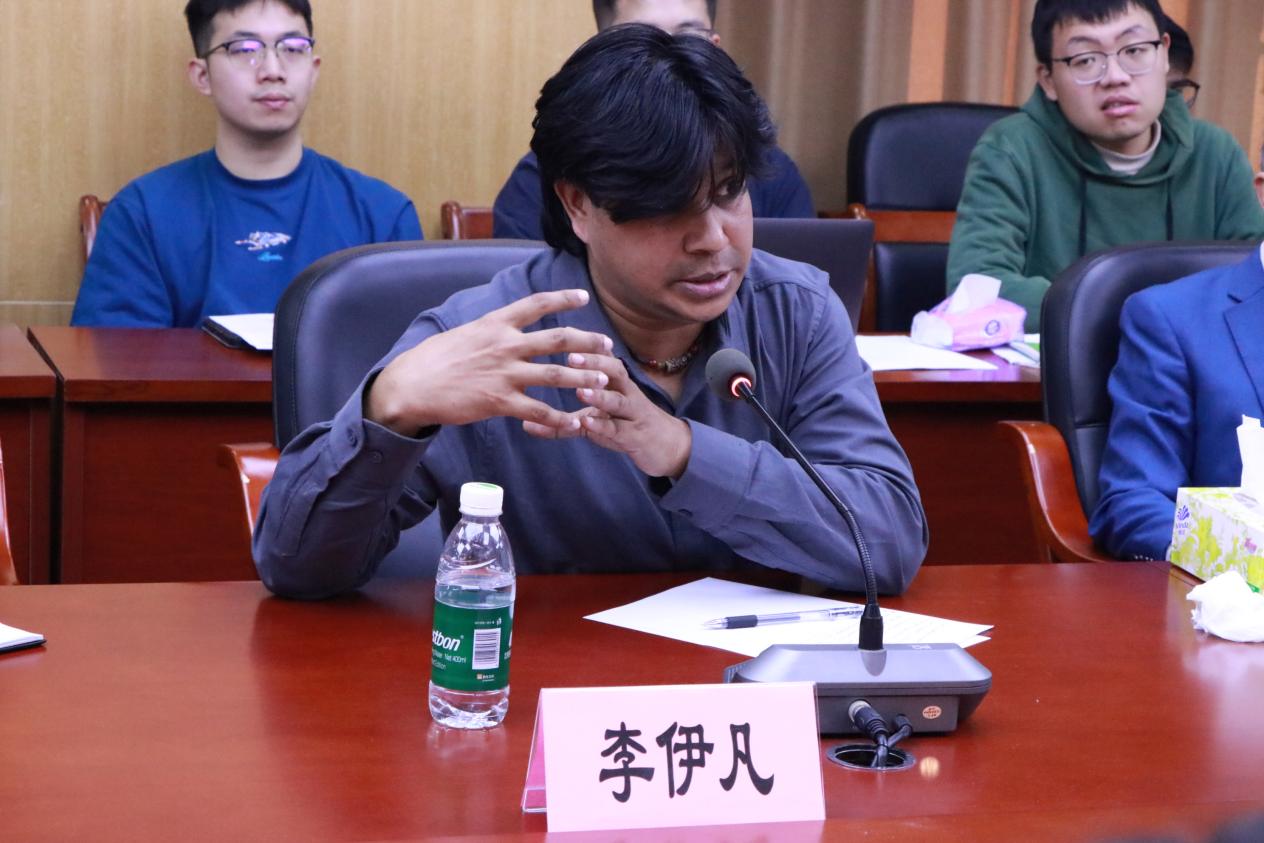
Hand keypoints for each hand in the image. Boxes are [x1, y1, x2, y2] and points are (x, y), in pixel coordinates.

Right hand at [365, 289, 612, 434]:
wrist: (411, 387)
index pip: (536, 304)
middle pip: (557, 339)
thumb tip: (500, 327)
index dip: (562, 299)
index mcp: (495, 324)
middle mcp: (504, 345)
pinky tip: (576, 422)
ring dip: (583, 378)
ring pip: (556, 374)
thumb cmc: (432, 360)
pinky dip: (561, 418)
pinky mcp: (500, 402)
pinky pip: (539, 410)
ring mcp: (505, 374)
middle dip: (586, 341)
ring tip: (603, 381)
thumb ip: (488, 331)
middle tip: (607, 345)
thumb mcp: (462, 333)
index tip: (583, 296)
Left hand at [524, 352, 691, 478]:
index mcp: (617, 383)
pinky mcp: (635, 436)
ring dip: (599, 394)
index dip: (585, 347)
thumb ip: (565, 421)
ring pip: (618, 400)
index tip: (562, 336)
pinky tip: (587, 422)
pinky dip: (602, 425)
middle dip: (594, 363)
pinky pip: (618, 429)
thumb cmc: (625, 426)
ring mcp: (633, 415)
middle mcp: (627, 394)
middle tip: (569, 357)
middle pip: (614, 371)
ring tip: (579, 390)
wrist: (666, 447)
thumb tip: (526, 424)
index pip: (603, 358)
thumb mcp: (597, 420)